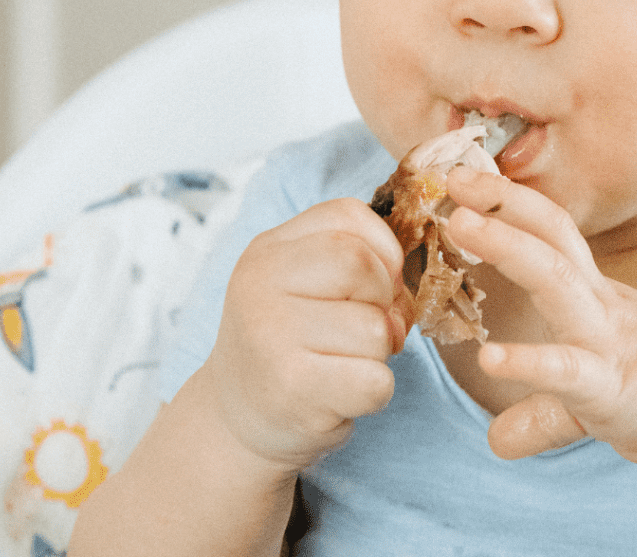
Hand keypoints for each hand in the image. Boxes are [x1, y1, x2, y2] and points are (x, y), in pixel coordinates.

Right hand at [201, 198, 414, 472]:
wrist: (235, 419)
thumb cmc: (289, 342)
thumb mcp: (305, 283)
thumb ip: (357, 262)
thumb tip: (401, 292)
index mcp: (269, 249)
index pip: (348, 216)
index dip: (382, 250)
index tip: (373, 284)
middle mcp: (260, 284)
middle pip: (363, 266)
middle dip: (383, 301)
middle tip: (363, 329)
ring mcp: (271, 336)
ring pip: (376, 329)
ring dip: (379, 353)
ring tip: (343, 364)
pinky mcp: (291, 389)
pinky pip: (375, 382)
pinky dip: (375, 393)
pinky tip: (341, 395)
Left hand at [446, 168, 636, 470]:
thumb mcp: (595, 387)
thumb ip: (543, 406)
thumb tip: (498, 438)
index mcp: (594, 294)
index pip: (550, 230)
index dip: (509, 201)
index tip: (464, 177)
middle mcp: (599, 304)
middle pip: (550, 234)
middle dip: (502, 200)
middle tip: (452, 176)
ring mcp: (607, 341)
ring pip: (554, 278)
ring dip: (506, 245)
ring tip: (459, 225)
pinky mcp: (614, 388)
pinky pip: (567, 370)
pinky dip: (528, 361)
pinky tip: (490, 358)